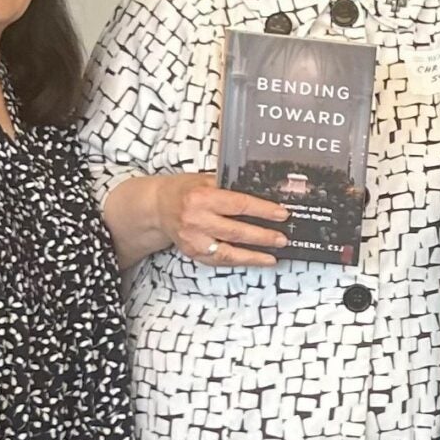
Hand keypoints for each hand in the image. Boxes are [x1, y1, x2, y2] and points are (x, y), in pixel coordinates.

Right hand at [155, 176, 287, 266]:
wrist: (157, 207)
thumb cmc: (184, 190)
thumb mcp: (205, 179)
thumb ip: (230, 186)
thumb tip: (264, 193)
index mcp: (202, 196)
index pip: (239, 204)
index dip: (263, 210)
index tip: (282, 213)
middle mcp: (196, 220)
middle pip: (236, 231)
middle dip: (263, 236)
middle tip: (282, 238)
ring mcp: (193, 239)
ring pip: (229, 251)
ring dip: (254, 255)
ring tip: (273, 256)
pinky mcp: (192, 253)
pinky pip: (220, 260)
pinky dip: (239, 261)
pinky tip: (255, 260)